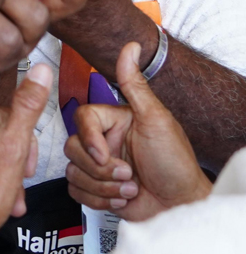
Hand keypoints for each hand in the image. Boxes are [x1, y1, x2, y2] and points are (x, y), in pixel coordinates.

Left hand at [0, 64, 53, 250]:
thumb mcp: (13, 148)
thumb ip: (27, 107)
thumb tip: (41, 70)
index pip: (15, 120)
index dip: (27, 148)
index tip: (26, 169)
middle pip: (3, 138)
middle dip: (16, 165)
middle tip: (18, 187)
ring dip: (6, 179)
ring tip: (9, 200)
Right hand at [64, 41, 210, 220]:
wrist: (181, 206)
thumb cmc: (175, 164)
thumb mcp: (156, 119)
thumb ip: (134, 85)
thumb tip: (130, 47)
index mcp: (115, 121)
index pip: (82, 118)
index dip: (89, 138)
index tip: (104, 153)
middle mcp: (105, 142)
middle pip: (72, 147)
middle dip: (100, 168)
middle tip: (127, 174)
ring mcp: (99, 166)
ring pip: (73, 171)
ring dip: (103, 186)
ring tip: (129, 188)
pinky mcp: (96, 189)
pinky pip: (76, 191)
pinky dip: (98, 199)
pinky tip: (122, 198)